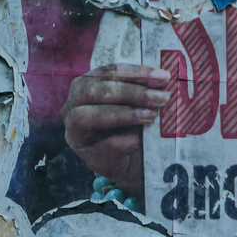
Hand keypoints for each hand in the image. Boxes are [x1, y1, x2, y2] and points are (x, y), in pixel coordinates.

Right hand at [61, 63, 171, 198]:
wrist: (132, 164)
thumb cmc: (132, 127)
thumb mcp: (136, 105)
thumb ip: (143, 92)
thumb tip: (163, 81)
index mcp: (85, 86)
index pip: (107, 72)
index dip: (135, 72)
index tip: (162, 76)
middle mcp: (72, 106)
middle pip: (94, 91)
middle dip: (131, 92)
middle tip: (162, 97)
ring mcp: (76, 132)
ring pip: (88, 116)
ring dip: (125, 113)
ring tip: (153, 115)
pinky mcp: (89, 155)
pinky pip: (107, 144)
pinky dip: (130, 139)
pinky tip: (146, 137)